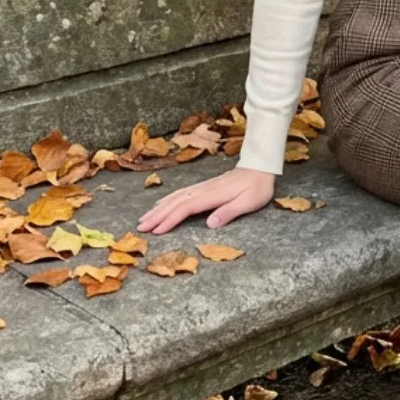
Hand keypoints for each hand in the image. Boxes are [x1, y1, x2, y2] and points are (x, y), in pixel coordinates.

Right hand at [137, 167, 276, 236]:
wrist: (259, 167)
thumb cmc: (257, 187)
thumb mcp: (249, 202)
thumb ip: (229, 212)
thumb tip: (209, 224)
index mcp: (212, 196)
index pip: (186, 208)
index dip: (170, 219)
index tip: (156, 231)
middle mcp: (203, 190)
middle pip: (175, 202)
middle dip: (157, 215)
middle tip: (140, 228)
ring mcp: (202, 187)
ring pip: (175, 197)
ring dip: (158, 208)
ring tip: (143, 219)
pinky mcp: (203, 186)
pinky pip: (180, 193)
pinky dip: (167, 199)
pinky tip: (160, 204)